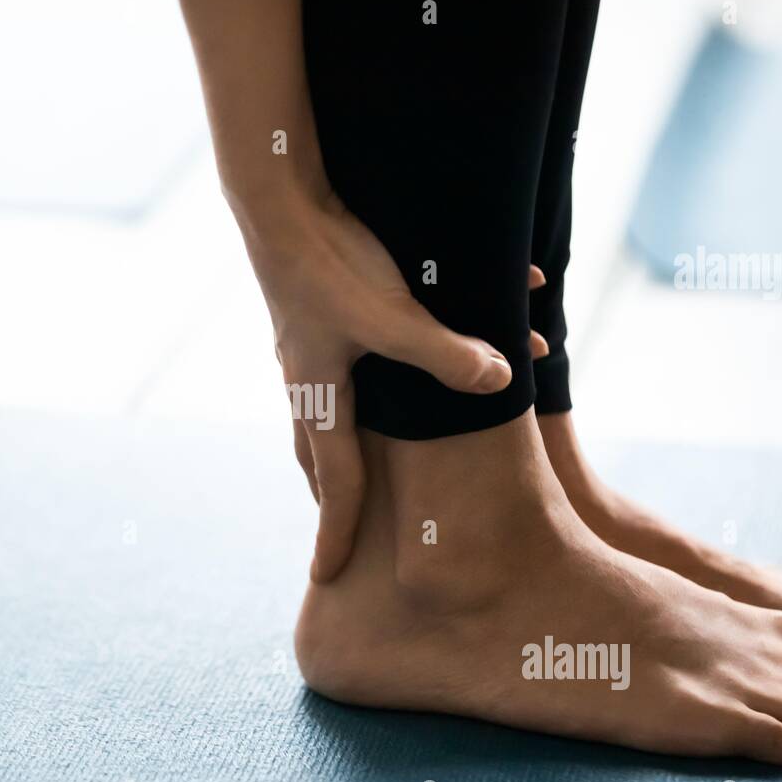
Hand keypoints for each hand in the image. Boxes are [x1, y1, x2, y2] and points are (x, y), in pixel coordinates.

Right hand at [240, 191, 541, 581]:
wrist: (279, 202)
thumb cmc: (327, 264)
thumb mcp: (390, 315)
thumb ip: (445, 352)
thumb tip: (502, 379)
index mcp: (321, 398)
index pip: (334, 484)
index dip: (335, 534)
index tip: (325, 578)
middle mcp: (309, 384)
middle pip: (320, 459)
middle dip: (333, 500)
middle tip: (338, 535)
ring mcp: (309, 353)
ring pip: (327, 419)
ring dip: (345, 451)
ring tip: (358, 475)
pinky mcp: (318, 321)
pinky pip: (341, 376)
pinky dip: (360, 398)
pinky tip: (374, 381)